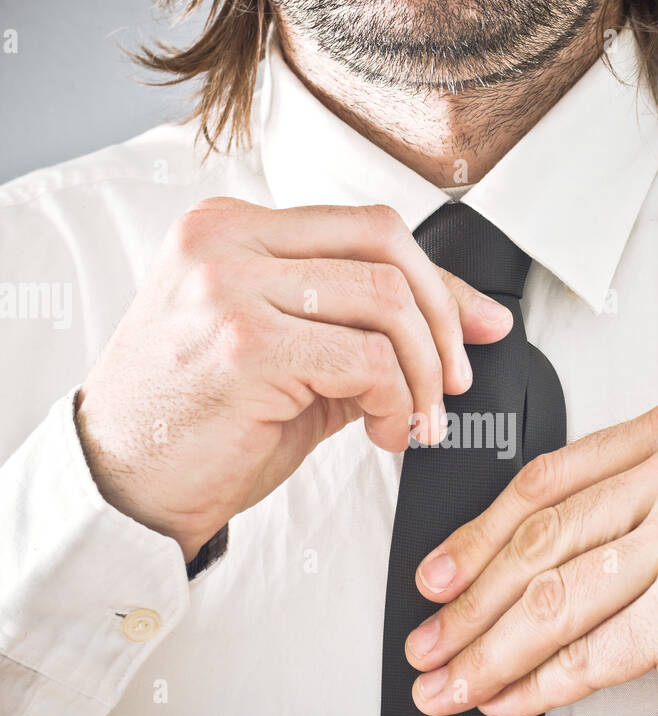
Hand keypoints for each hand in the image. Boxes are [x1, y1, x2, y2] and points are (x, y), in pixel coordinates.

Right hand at [76, 197, 511, 560]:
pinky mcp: (247, 347)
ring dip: (423, 374)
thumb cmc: (196, 425)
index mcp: (229, 228)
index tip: (477, 327)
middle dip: (443, 319)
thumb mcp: (280, 354)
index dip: (439, 280)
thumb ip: (354, 324)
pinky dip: (398, 405)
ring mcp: (230, 288)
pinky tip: (384, 434)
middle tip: (452, 381)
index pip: (366, 227)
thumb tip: (464, 322)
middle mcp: (225, 242)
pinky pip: (368, 361)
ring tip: (415, 421)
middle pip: (386, 246)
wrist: (123, 488)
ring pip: (387, 303)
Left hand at [405, 394, 657, 715]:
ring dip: (487, 651)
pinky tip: (505, 699)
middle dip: (469, 602)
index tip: (438, 576)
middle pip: (542, 539)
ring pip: (554, 599)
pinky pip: (588, 654)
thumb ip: (624, 506)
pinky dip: (536, 684)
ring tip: (449, 682)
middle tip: (428, 639)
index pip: (549, 478)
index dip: (477, 534)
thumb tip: (506, 556)